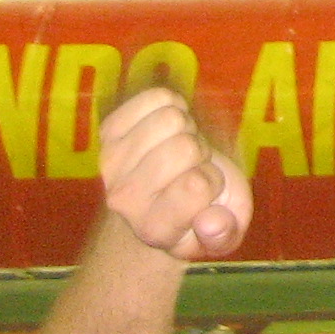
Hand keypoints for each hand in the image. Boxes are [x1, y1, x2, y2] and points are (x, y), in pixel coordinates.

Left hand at [98, 88, 250, 262]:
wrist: (156, 197)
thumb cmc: (200, 211)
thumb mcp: (223, 234)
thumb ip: (225, 236)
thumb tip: (211, 221)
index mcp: (154, 229)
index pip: (196, 186)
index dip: (213, 181)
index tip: (204, 191)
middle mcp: (124, 200)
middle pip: (184, 148)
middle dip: (200, 152)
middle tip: (191, 167)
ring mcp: (112, 163)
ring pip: (171, 119)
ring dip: (187, 128)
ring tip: (179, 148)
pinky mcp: (109, 131)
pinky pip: (156, 97)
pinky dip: (173, 104)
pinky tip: (167, 128)